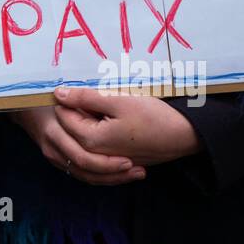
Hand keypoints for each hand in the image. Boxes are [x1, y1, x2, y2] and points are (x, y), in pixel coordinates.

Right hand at [11, 106, 144, 185]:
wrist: (20, 106)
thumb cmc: (41, 97)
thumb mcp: (61, 94)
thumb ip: (80, 99)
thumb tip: (101, 105)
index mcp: (54, 133)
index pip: (83, 157)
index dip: (107, 162)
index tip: (130, 159)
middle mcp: (53, 149)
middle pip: (87, 171)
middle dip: (115, 174)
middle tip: (139, 171)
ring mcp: (55, 157)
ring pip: (85, 176)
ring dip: (111, 178)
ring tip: (135, 174)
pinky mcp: (59, 160)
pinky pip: (82, 173)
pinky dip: (102, 175)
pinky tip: (120, 172)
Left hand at [51, 86, 201, 167]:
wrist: (185, 136)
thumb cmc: (153, 116)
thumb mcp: (117, 100)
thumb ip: (85, 97)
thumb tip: (58, 93)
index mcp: (90, 139)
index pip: (63, 114)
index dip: (69, 96)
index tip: (85, 85)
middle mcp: (95, 154)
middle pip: (73, 124)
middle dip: (79, 106)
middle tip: (101, 93)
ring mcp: (107, 158)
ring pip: (87, 130)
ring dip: (92, 114)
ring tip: (112, 101)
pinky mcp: (118, 157)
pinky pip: (101, 139)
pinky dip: (104, 124)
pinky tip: (119, 114)